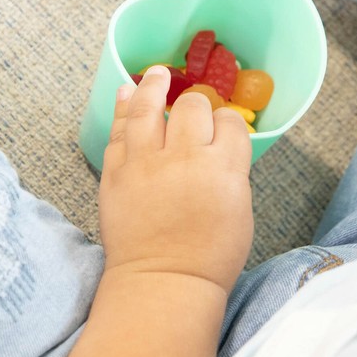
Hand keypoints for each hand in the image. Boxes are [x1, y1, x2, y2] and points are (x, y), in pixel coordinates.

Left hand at [99, 65, 253, 294]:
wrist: (162, 282)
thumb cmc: (210, 255)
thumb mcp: (240, 209)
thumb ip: (230, 169)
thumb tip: (218, 145)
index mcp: (223, 168)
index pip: (229, 122)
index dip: (226, 122)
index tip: (221, 129)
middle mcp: (185, 157)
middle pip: (192, 106)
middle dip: (195, 106)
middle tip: (192, 113)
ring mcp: (145, 162)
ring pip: (149, 106)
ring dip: (153, 85)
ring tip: (157, 73)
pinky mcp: (116, 171)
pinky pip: (120, 129)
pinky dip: (124, 107)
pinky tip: (127, 92)